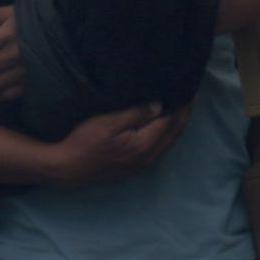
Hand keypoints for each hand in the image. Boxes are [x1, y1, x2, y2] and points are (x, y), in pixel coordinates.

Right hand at [47, 101, 193, 187]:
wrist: (67, 168)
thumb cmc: (84, 143)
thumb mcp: (107, 123)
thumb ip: (135, 114)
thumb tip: (159, 105)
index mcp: (143, 146)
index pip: (170, 123)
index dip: (182, 107)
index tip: (190, 91)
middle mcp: (147, 158)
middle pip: (173, 134)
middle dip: (184, 115)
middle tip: (191, 97)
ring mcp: (141, 165)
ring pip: (168, 143)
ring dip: (177, 126)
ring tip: (182, 109)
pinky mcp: (135, 168)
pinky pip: (159, 149)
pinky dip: (167, 136)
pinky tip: (164, 127)